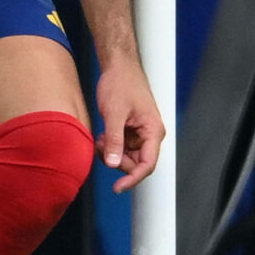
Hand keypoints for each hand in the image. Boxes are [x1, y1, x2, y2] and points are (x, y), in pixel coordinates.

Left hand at [93, 56, 166, 192]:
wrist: (118, 66)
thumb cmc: (120, 83)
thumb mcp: (114, 113)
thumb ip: (114, 139)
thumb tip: (112, 163)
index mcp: (153, 131)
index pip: (147, 165)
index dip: (132, 179)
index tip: (118, 188)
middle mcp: (150, 135)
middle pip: (135, 164)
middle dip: (116, 159)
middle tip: (101, 146)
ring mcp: (140, 134)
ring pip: (126, 158)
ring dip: (111, 153)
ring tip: (100, 137)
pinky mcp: (131, 131)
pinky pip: (121, 148)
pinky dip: (110, 146)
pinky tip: (103, 134)